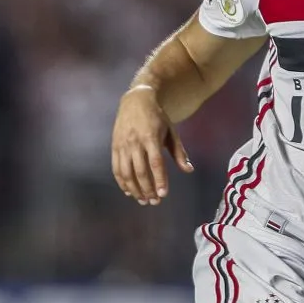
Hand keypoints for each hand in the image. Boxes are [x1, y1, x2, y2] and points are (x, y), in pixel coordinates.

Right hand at [111, 86, 193, 205]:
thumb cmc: (157, 117)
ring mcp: (122, 144)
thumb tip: (188, 170)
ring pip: (126, 172)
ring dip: (134, 189)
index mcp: (151, 137)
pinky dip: (122, 182)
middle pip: (140, 171)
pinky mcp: (114, 146)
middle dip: (147, 189)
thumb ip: (179, 152)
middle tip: (155, 202)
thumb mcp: (171, 131)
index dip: (159, 180)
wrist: (136, 100)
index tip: (163, 194)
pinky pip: (116, 168)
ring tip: (143, 200)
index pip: (155, 163)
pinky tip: (129, 191)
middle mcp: (135, 142)